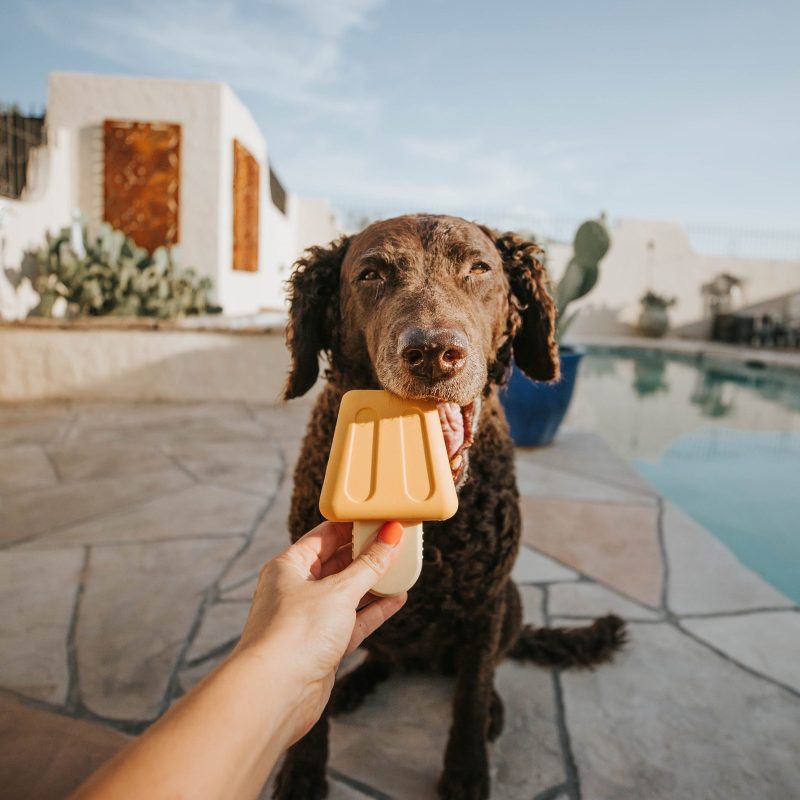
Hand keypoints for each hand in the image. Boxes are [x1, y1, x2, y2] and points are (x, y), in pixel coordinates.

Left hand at [233, 520, 405, 741]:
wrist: (275, 693)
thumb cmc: (295, 633)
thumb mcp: (339, 591)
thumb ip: (369, 565)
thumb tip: (391, 535)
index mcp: (288, 567)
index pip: (324, 536)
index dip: (353, 526)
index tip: (379, 517)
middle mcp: (296, 590)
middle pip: (337, 563)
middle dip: (366, 553)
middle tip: (396, 540)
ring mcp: (310, 619)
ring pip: (348, 593)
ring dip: (374, 582)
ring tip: (402, 566)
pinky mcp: (323, 645)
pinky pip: (354, 620)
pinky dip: (374, 609)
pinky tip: (397, 597)